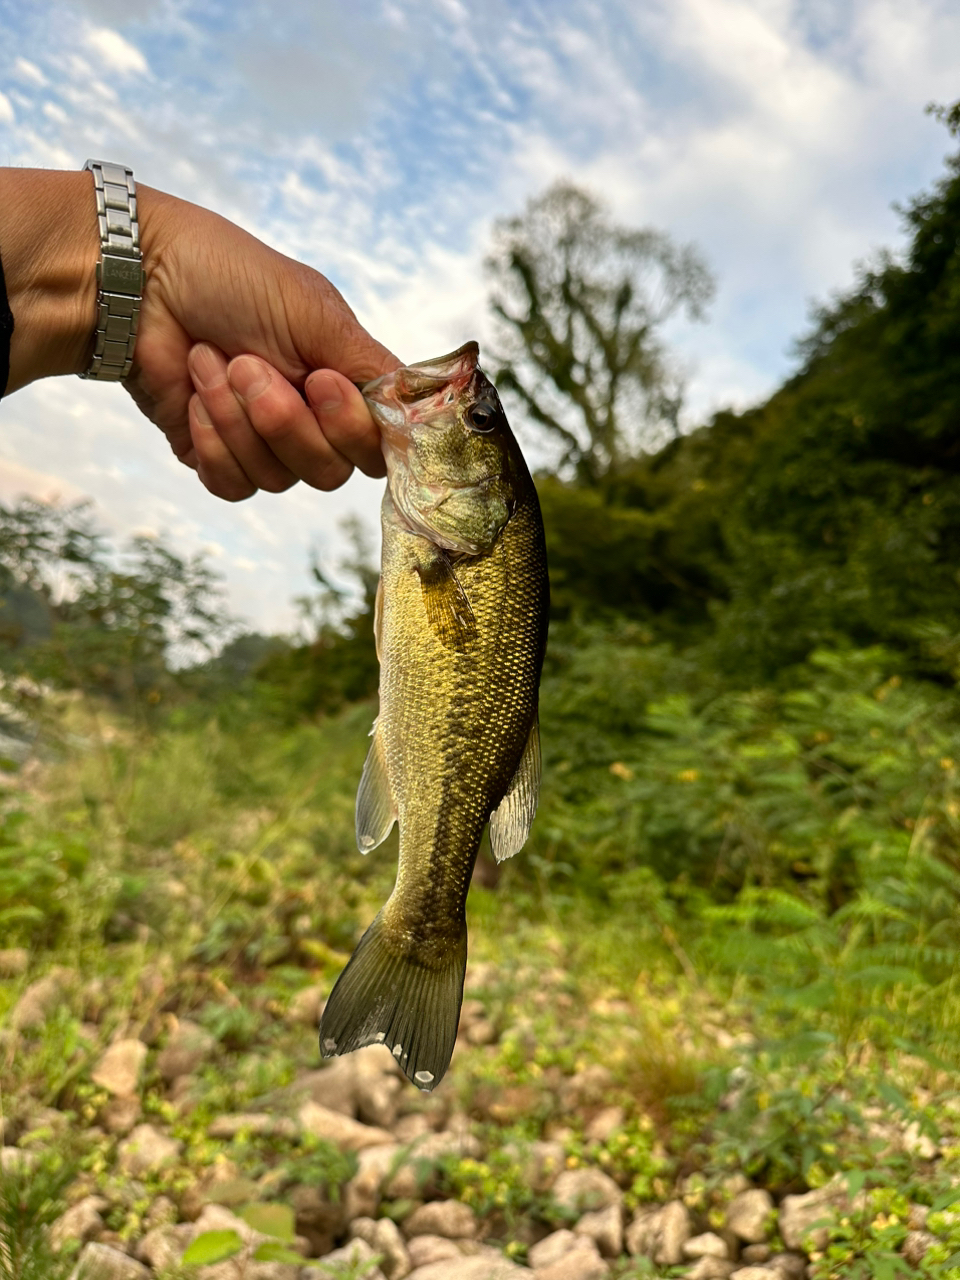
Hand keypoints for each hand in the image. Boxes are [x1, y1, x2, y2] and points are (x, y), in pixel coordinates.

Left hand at [131, 186, 397, 499]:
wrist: (142, 281)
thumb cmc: (232, 279)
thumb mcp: (318, 314)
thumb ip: (374, 368)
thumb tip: (425, 411)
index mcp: (345, 384)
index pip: (379, 446)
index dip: (353, 429)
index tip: (321, 382)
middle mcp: (312, 420)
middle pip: (330, 473)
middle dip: (285, 421)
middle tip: (248, 363)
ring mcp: (265, 443)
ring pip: (279, 478)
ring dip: (240, 419)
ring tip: (212, 361)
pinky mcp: (217, 458)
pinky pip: (234, 484)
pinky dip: (214, 442)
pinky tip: (195, 395)